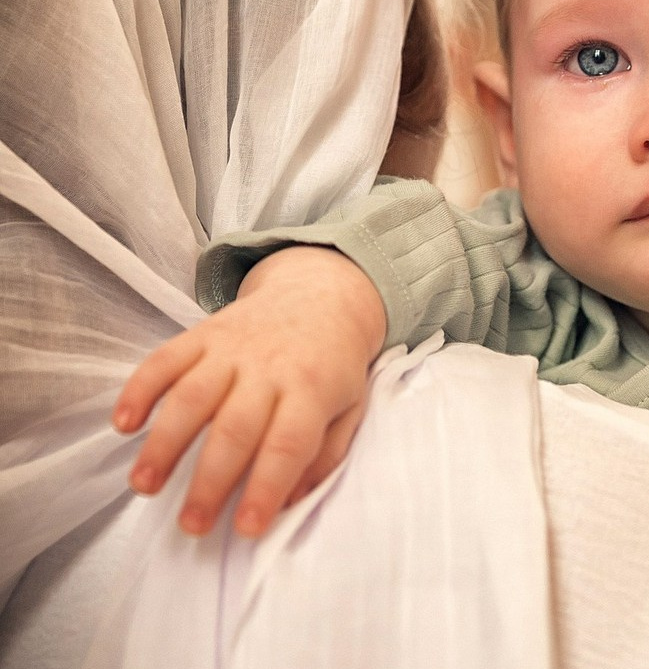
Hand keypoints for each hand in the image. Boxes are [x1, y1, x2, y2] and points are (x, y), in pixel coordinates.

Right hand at [113, 245, 387, 537]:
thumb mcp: (350, 406)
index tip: (246, 529)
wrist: (320, 294)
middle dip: (210, 481)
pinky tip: (124, 425)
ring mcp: (233, 347)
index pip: (289, 443)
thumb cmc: (331, 365)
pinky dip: (140, 389)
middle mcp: (270, 367)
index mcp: (312, 388)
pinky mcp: (203, 333)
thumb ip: (325, 455)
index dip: (267, 487)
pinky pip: (165, 358)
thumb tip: (290, 502)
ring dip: (165, 442)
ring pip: (192, 395)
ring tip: (144, 487)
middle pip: (235, 426)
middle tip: (191, 525)